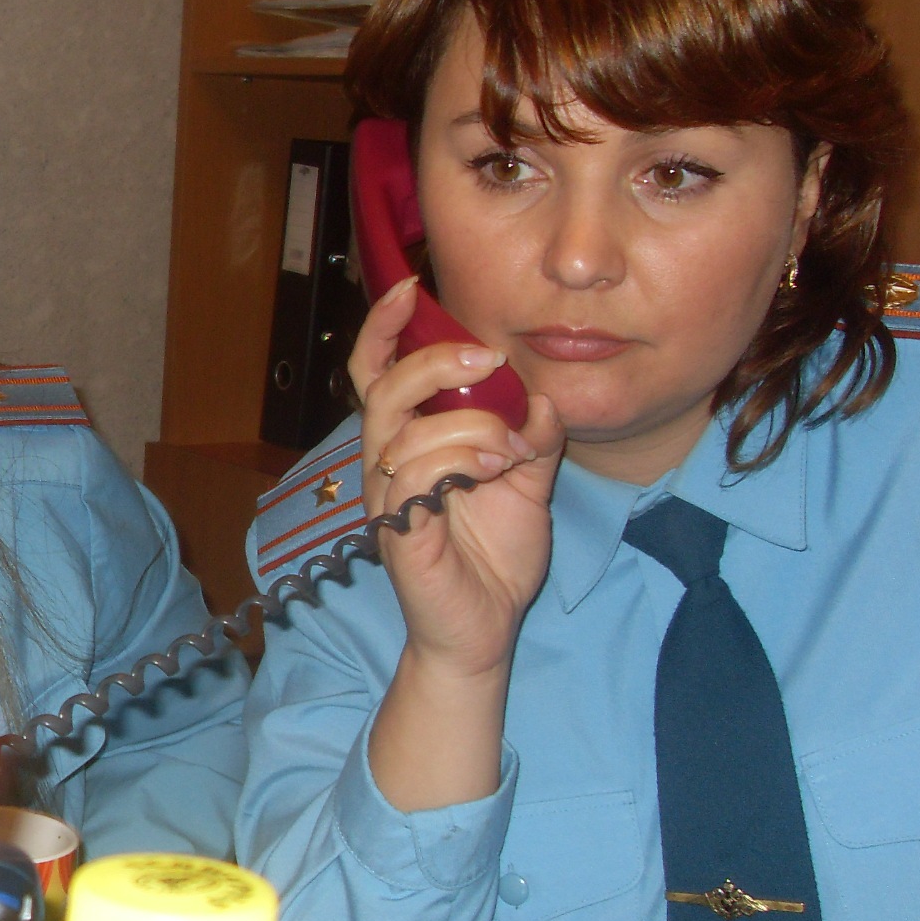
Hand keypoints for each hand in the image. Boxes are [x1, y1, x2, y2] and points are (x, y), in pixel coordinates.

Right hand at [351, 276, 564, 680]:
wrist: (483, 631)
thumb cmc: (491, 557)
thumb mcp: (528, 483)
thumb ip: (534, 436)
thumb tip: (542, 396)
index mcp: (410, 440)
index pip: (376, 372)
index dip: (383, 328)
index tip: (408, 289)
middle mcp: (386, 462)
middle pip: (382, 387)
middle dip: (436, 362)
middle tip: (490, 360)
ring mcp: (386, 498)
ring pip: (403, 429)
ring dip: (469, 425)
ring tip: (511, 449)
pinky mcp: (397, 532)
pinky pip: (412, 475)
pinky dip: (461, 460)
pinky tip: (495, 472)